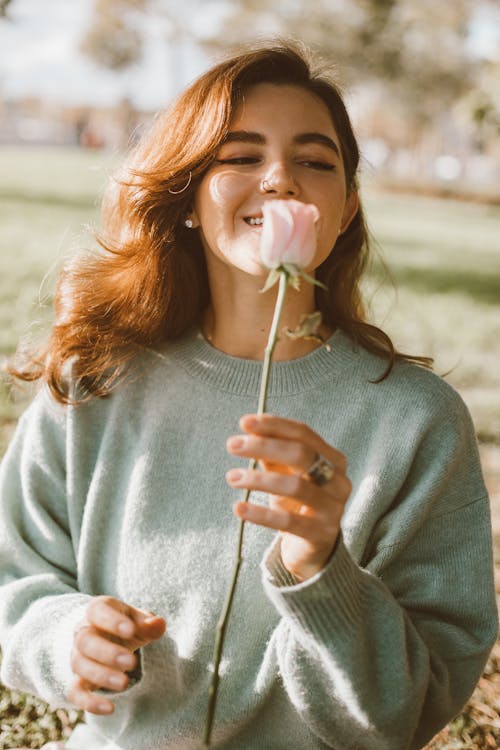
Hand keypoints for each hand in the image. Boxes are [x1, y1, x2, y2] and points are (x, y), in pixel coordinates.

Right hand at [67, 595, 165, 714]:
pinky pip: (75, 693)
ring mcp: (78, 657)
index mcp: (97, 610)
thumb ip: (148, 622)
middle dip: (107, 653)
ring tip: (125, 683)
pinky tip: (110, 708)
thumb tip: (158, 624)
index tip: (131, 631)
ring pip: (79, 665)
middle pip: (85, 641)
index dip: (112, 620)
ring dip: (101, 676)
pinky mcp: (78, 680)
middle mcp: (83, 632)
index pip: (97, 610)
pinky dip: (89, 702)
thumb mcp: (139, 620)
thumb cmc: (127, 626)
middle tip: (131, 662)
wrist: (111, 639)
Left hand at [226, 414, 350, 580]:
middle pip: (302, 454)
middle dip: (264, 446)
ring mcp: (333, 508)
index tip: (244, 422)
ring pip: (295, 486)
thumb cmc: (296, 503)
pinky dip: (260, 513)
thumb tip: (249, 431)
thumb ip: (271, 454)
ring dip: (258, 479)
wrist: (312, 548)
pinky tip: (239, 508)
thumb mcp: (284, 474)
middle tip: (232, 445)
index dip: (274, 425)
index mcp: (333, 459)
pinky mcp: (322, 534)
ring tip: (232, 477)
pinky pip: (288, 521)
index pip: (303, 434)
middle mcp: (338, 481)